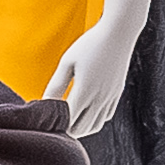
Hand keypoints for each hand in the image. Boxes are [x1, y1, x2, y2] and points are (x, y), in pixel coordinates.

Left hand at [49, 12, 134, 134]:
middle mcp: (100, 98)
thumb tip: (46, 102)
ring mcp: (111, 98)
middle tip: (55, 123)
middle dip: (67, 130)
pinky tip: (86, 113)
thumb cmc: (90, 44)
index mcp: (85, 91)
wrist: (118, 33)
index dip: (57, 124)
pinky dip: (95, 121)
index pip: (69, 121)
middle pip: (82, 128)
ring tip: (69, 121)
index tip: (47, 120)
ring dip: (82, 128)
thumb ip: (57, 84)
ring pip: (96, 126)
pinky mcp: (117, 94)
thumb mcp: (68, 62)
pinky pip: (106, 116)